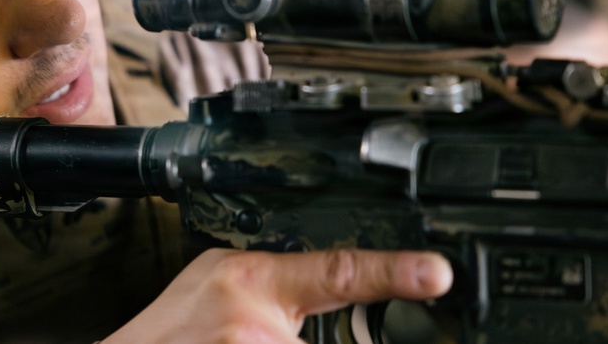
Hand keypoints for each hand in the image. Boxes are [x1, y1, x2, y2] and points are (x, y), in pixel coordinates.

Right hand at [103, 247, 452, 343]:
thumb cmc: (172, 330)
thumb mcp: (221, 279)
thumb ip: (278, 280)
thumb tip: (337, 282)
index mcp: (252, 280)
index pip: (338, 271)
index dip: (393, 271)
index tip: (435, 274)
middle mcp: (257, 329)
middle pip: (335, 343)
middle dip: (309, 341)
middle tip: (257, 333)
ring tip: (239, 340)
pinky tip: (241, 341)